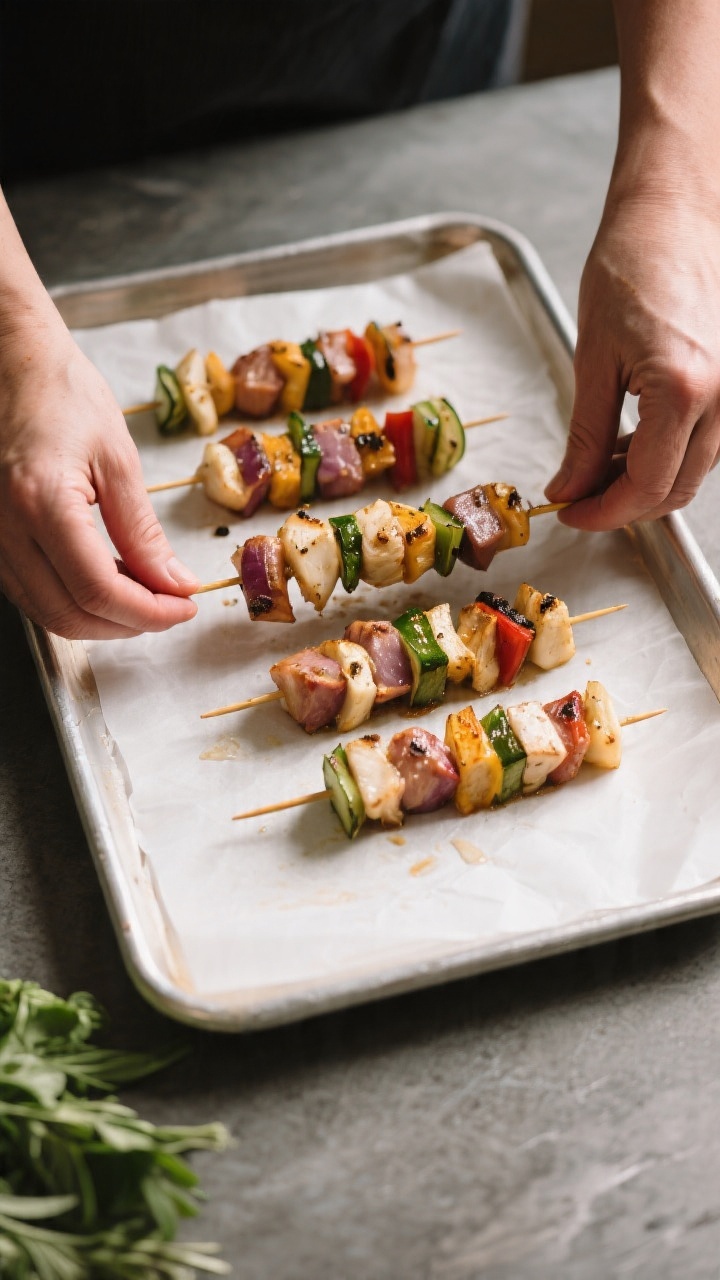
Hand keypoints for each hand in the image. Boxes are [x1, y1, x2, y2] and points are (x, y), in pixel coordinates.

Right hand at [0, 318, 198, 638]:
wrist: (10, 363)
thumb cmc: (61, 394)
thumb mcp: (117, 458)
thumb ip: (143, 531)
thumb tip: (174, 583)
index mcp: (40, 502)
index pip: (98, 591)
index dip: (148, 613)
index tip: (184, 606)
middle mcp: (4, 528)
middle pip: (68, 616)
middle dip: (128, 625)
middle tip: (170, 607)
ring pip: (46, 612)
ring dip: (101, 618)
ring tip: (145, 594)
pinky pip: (30, 592)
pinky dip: (74, 599)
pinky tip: (108, 580)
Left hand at [545, 194, 719, 529]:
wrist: (676, 212)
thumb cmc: (633, 264)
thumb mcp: (592, 357)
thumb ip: (584, 435)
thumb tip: (570, 487)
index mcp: (685, 390)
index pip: (645, 486)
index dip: (603, 512)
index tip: (571, 512)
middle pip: (676, 489)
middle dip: (623, 504)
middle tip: (578, 495)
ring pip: (694, 471)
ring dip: (645, 479)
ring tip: (596, 463)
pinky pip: (707, 441)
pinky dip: (667, 453)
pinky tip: (630, 440)